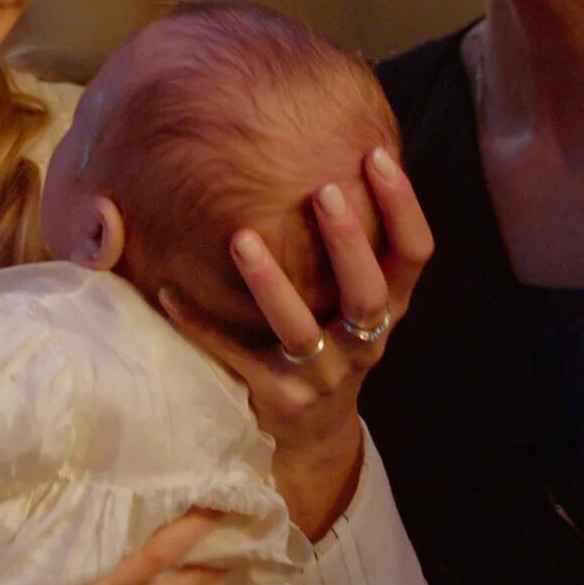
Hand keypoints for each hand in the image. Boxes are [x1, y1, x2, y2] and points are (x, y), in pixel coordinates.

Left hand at [164, 146, 432, 537]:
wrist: (313, 434)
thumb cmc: (331, 340)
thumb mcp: (354, 300)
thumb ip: (350, 245)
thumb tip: (326, 150)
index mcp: (389, 309)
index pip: (414, 254)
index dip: (404, 206)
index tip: (378, 154)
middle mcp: (364, 343)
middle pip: (367, 293)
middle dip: (348, 241)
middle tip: (324, 190)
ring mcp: (322, 376)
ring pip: (299, 330)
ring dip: (271, 283)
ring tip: (240, 238)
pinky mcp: (276, 398)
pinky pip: (234, 357)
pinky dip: (201, 324)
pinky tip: (169, 290)